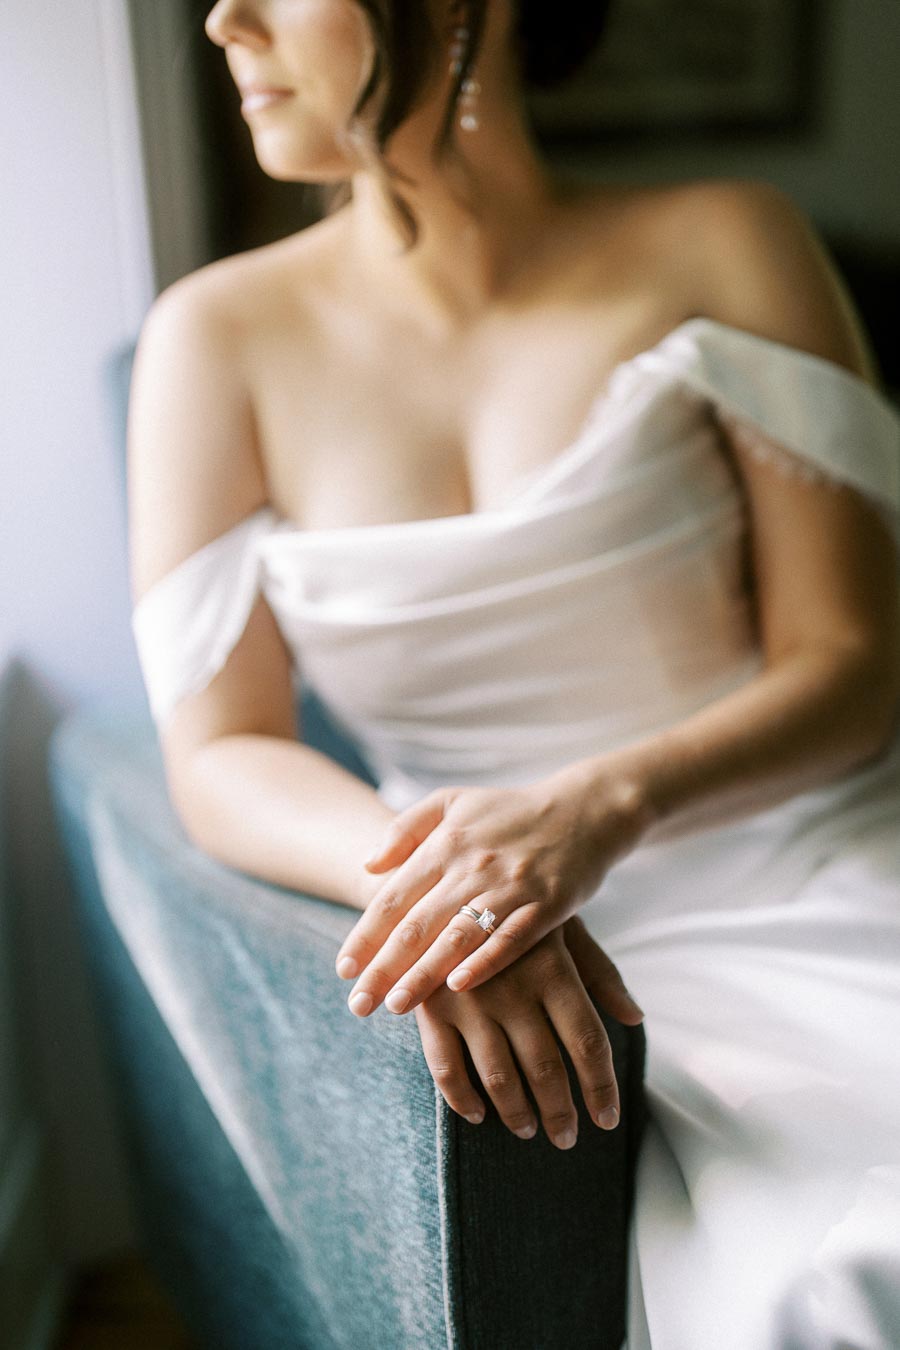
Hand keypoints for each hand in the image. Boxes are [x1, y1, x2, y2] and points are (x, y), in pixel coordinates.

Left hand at [335, 767, 647, 1018]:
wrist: (584, 809)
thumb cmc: (510, 811)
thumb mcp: (452, 801)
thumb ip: (406, 828)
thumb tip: (367, 864)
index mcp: (444, 843)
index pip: (393, 896)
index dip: (365, 935)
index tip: (343, 970)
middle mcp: (471, 865)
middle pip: (417, 924)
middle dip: (383, 968)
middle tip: (357, 1005)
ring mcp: (510, 886)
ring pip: (457, 936)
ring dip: (424, 974)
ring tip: (396, 1006)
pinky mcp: (547, 905)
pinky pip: (511, 939)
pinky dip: (485, 963)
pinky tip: (459, 989)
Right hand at [414, 915, 642, 1147]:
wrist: (443, 880)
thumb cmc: (514, 909)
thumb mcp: (562, 927)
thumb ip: (599, 973)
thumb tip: (635, 1018)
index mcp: (552, 967)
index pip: (588, 1042)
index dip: (601, 1087)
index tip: (607, 1119)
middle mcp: (513, 987)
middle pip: (546, 1069)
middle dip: (560, 1113)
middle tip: (566, 1137)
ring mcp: (468, 1000)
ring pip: (498, 1078)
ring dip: (516, 1114)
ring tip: (528, 1129)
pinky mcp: (430, 1006)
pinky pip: (446, 1069)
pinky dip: (463, 1100)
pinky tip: (478, 1114)